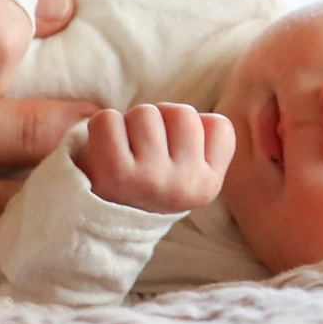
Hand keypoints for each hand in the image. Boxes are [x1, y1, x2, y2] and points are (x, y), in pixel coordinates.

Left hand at [72, 103, 233, 214]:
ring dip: (129, 124)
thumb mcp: (186, 173)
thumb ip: (201, 142)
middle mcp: (185, 185)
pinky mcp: (115, 171)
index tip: (174, 151)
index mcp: (208, 184)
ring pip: (145, 112)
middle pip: (181, 112)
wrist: (97, 221)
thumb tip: (225, 102)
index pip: (218, 125)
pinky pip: (109, 119)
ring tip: (124, 151)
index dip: (191, 128)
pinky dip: (102, 126)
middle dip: (159, 120)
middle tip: (144, 148)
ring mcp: (152, 179)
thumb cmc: (145, 183)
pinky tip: (104, 151)